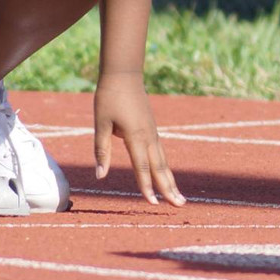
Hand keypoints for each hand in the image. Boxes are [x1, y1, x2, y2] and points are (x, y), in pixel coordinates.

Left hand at [93, 73, 184, 205]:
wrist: (124, 74)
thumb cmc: (109, 97)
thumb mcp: (101, 124)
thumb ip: (102, 150)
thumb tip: (100, 176)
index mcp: (135, 136)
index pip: (142, 167)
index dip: (147, 187)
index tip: (153, 203)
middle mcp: (148, 136)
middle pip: (160, 168)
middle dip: (169, 188)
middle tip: (180, 205)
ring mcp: (153, 132)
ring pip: (163, 161)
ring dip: (171, 180)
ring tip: (179, 196)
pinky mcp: (152, 129)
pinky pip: (161, 153)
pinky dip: (166, 168)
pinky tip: (167, 176)